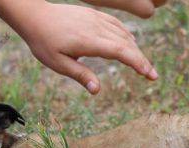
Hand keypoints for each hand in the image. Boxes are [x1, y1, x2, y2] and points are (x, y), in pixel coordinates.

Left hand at [0, 0, 157, 93]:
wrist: (34, 15)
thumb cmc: (43, 42)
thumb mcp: (58, 63)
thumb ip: (80, 75)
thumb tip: (97, 90)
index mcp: (88, 41)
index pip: (120, 52)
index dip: (137, 63)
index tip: (149, 74)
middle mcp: (96, 28)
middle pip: (127, 44)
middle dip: (142, 60)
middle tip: (153, 76)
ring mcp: (96, 19)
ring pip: (124, 34)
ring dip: (136, 49)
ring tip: (144, 65)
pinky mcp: (94, 15)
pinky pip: (116, 24)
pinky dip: (127, 35)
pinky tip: (131, 43)